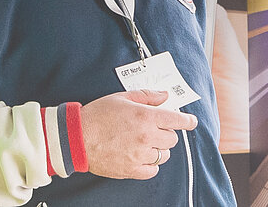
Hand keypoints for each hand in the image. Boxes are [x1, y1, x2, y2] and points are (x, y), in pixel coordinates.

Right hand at [80, 89, 198, 179]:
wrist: (76, 137)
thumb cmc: (97, 115)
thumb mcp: (122, 98)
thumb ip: (147, 96)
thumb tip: (164, 96)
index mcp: (145, 117)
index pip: (177, 120)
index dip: (188, 121)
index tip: (191, 122)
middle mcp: (146, 137)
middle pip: (172, 139)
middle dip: (166, 133)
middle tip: (154, 130)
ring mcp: (139, 155)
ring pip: (163, 155)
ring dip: (158, 149)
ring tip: (144, 143)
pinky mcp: (131, 170)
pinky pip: (152, 170)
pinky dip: (151, 165)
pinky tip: (141, 157)